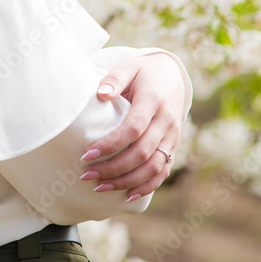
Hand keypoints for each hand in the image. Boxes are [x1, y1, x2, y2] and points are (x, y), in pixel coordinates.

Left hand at [79, 53, 185, 201]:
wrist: (172, 76)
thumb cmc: (143, 72)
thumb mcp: (129, 66)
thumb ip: (115, 78)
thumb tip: (101, 93)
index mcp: (153, 101)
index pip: (132, 129)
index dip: (111, 144)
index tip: (87, 154)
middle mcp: (166, 121)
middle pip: (141, 152)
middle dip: (113, 168)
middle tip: (87, 174)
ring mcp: (172, 136)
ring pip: (153, 167)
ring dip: (127, 181)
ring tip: (100, 187)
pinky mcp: (173, 146)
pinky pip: (163, 171)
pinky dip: (147, 186)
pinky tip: (128, 195)